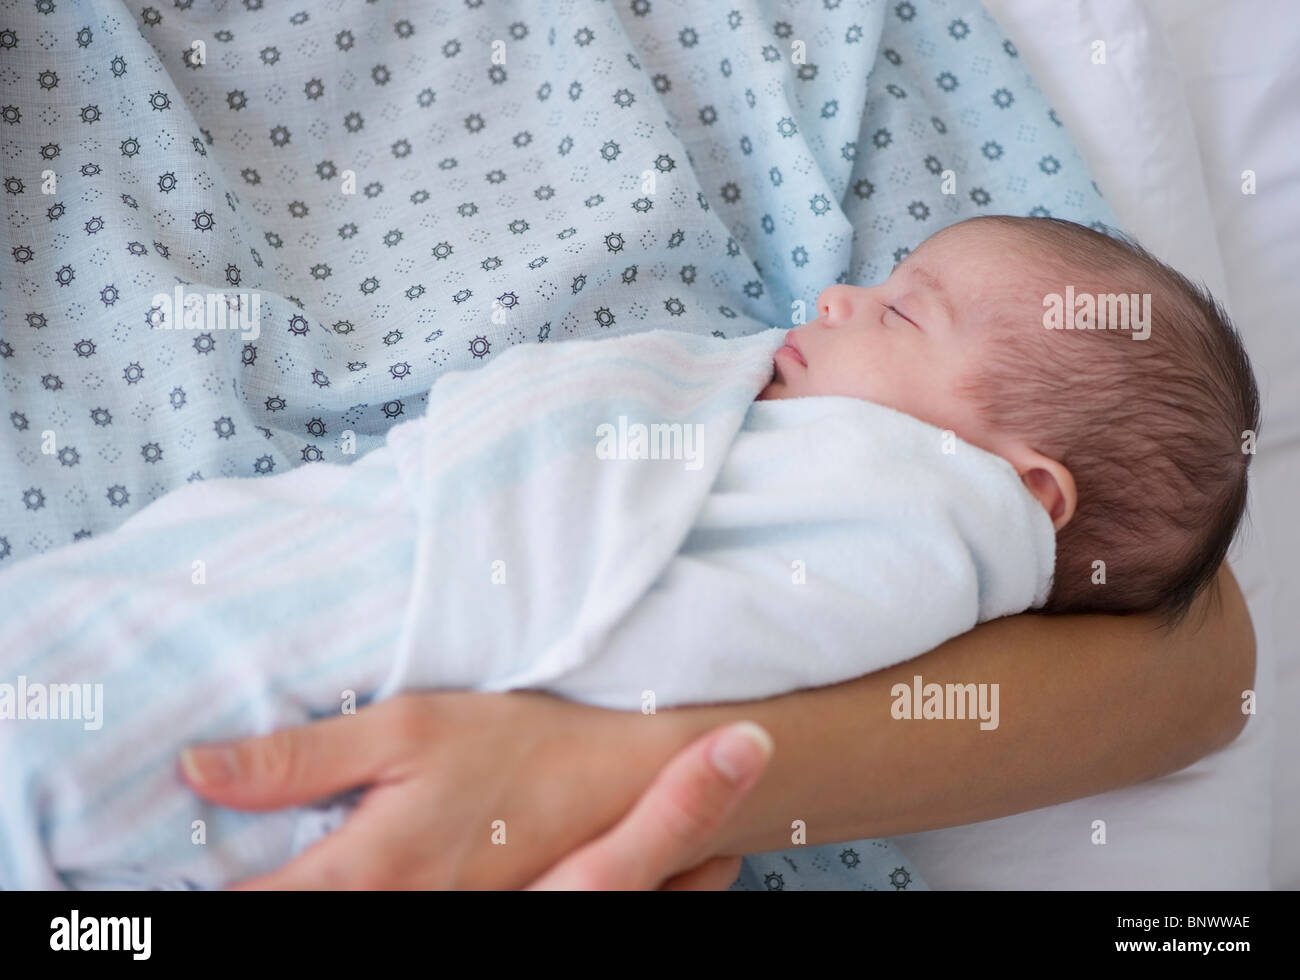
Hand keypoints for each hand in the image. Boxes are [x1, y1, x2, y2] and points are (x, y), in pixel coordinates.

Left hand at [179, 691, 757, 888]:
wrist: (625, 778)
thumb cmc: (519, 743)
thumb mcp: (409, 726)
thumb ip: (299, 758)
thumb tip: (197, 770)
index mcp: (364, 873)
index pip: (246, 912)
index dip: (187, 905)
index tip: (144, 886)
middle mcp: (391, 918)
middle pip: (282, 925)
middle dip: (239, 896)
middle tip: (193, 872)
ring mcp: (434, 928)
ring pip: (330, 926)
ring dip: (289, 894)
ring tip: (266, 866)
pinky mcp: (462, 923)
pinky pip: (380, 923)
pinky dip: (340, 895)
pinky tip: (339, 869)